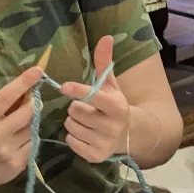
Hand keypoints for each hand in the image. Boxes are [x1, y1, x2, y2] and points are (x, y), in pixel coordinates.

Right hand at [0, 66, 43, 191]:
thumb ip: (1, 106)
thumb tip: (27, 87)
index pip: (5, 97)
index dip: (23, 83)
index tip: (37, 70)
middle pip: (27, 112)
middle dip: (34, 104)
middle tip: (34, 102)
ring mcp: (7, 151)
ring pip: (33, 127)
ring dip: (32, 123)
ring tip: (20, 127)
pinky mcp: (18, 163)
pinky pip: (34, 143)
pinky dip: (31, 139)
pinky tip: (20, 142)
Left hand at [58, 36, 128, 163]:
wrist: (129, 134)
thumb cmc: (114, 104)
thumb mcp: (110, 84)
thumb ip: (105, 61)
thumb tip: (106, 36)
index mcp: (116, 106)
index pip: (94, 96)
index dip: (79, 91)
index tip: (65, 86)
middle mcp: (111, 125)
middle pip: (75, 111)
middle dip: (76, 107)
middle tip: (86, 108)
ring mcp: (104, 143)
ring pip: (71, 126)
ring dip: (74, 122)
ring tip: (86, 121)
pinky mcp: (95, 156)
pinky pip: (71, 141)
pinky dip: (74, 136)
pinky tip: (85, 134)